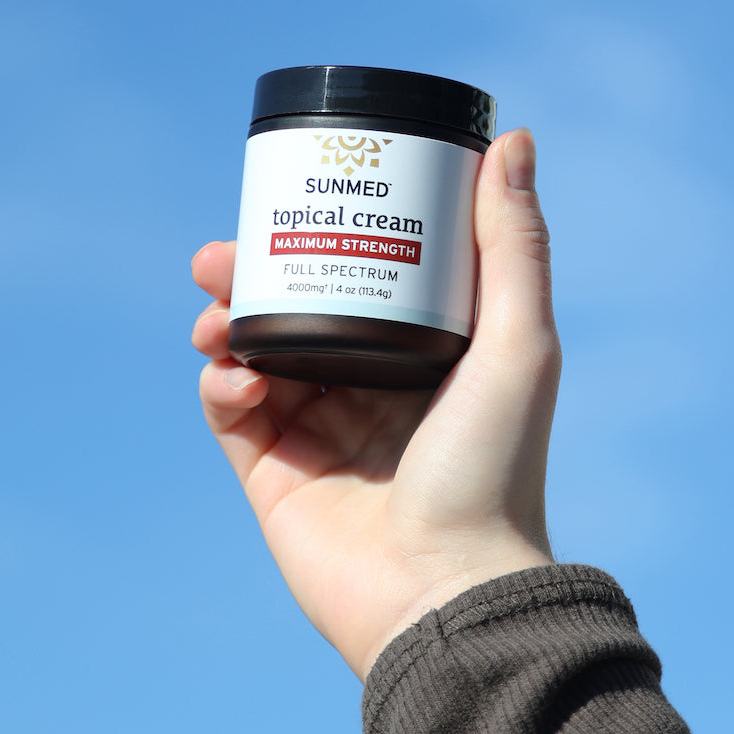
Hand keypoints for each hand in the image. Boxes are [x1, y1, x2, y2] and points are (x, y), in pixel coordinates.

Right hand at [191, 129, 561, 680]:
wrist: (445, 593)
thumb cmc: (494, 469)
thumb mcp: (519, 343)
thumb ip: (512, 244)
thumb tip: (513, 139)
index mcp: (423, 358)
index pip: (365, 280)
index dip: (327, 237)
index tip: (299, 201)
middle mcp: (370, 390)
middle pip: (298, 311)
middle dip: (252, 276)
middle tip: (220, 254)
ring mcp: (320, 433)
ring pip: (255, 356)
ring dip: (225, 323)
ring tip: (214, 309)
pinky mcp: (275, 476)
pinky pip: (232, 413)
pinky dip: (223, 387)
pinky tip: (235, 380)